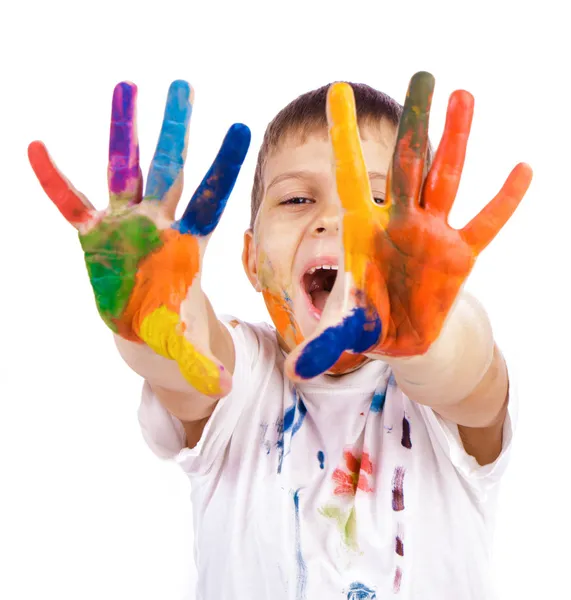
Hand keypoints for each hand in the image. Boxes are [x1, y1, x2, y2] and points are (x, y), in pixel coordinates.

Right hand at [28, 80, 249, 396]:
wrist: (141, 324)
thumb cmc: (169, 326)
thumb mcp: (182, 346)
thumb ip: (199, 363)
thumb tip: (224, 390)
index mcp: (187, 244)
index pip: (210, 198)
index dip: (224, 166)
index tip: (242, 127)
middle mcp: (158, 224)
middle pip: (169, 170)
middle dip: (175, 131)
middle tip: (185, 85)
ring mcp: (125, 225)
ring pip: (122, 170)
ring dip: (122, 132)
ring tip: (126, 86)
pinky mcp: (93, 235)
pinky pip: (71, 203)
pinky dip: (55, 181)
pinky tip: (37, 148)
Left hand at [286, 72, 531, 379]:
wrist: (401, 336)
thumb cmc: (368, 321)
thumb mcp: (344, 330)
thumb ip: (323, 346)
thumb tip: (294, 374)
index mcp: (363, 232)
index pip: (350, 178)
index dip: (342, 137)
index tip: (336, 91)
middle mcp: (398, 224)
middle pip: (407, 166)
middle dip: (414, 123)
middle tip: (422, 76)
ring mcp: (431, 235)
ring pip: (446, 181)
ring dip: (456, 141)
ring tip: (464, 96)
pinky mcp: (459, 255)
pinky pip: (485, 225)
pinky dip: (503, 201)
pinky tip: (522, 169)